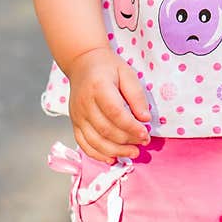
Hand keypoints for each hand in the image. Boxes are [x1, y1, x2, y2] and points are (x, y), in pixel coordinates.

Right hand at [65, 47, 151, 163]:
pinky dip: (98, 155)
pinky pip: (84, 144)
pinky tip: (112, 158)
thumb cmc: (108, 67)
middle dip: (127, 141)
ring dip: (115, 151)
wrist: (83, 63)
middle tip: (144, 143)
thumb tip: (145, 119)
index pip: (115, 113)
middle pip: (106, 130)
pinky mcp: (74, 123)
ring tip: (132, 153)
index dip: (131, 127)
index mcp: (99, 87)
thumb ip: (137, 96)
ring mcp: (77, 116)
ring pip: (95, 141)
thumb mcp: (127, 73)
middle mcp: (84, 104)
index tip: (146, 134)